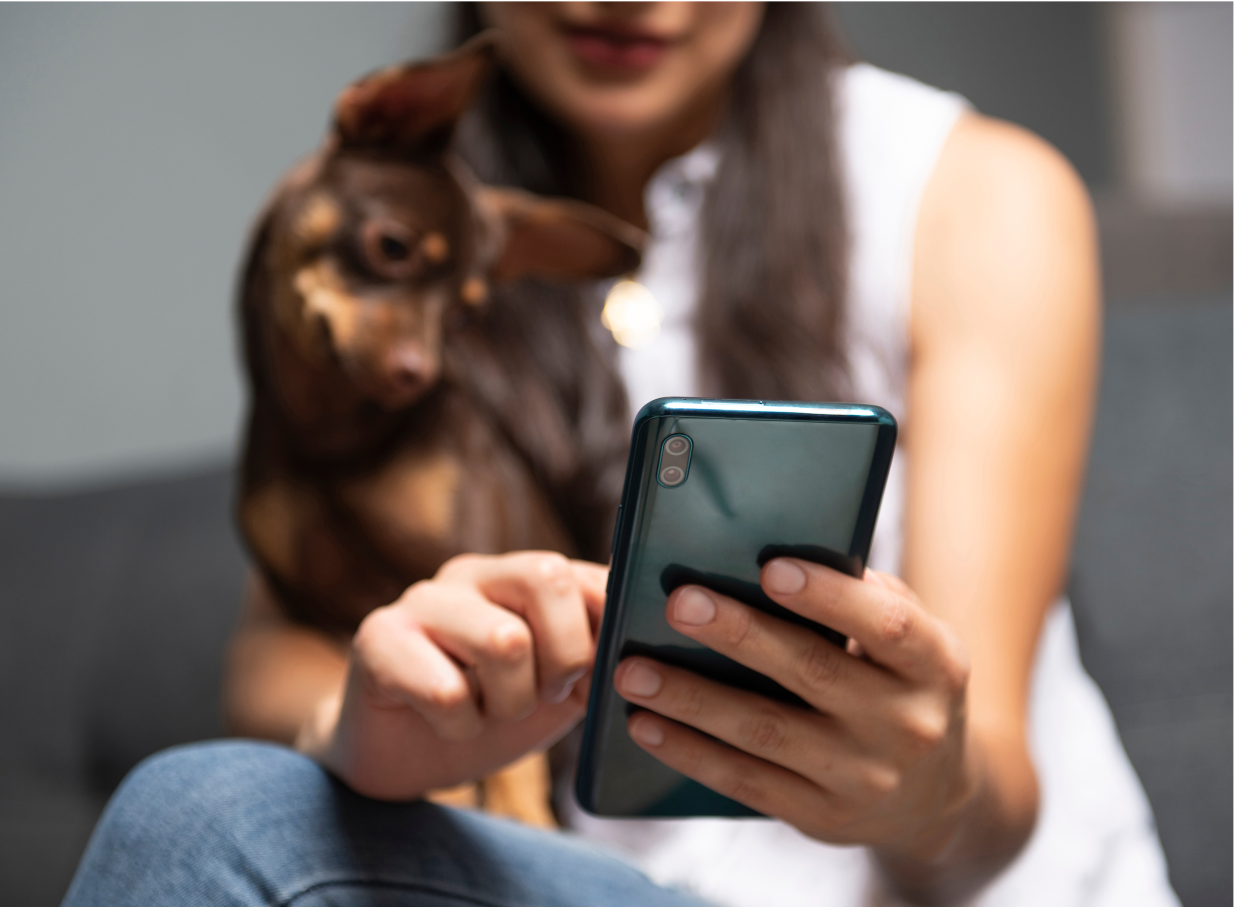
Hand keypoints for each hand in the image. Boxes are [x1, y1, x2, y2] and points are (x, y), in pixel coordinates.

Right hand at [300, 551, 606, 800]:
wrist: (402, 759)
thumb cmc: (489, 714)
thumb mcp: (561, 688)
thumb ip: (600, 654)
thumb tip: (645, 629)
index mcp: (520, 575)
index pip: (585, 570)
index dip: (608, 625)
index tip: (599, 675)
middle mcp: (472, 573)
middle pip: (547, 577)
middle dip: (565, 656)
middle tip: (545, 695)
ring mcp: (421, 600)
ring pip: (504, 639)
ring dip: (511, 702)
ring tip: (490, 714)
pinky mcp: (377, 638)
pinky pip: (446, 690)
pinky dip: (461, 727)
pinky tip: (448, 725)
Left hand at [614, 559, 975, 857]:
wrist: (936, 796)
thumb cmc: (899, 682)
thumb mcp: (908, 639)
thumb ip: (859, 597)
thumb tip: (766, 553)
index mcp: (935, 663)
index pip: (887, 625)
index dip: (830, 596)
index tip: (770, 567)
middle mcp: (907, 724)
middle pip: (813, 673)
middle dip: (739, 636)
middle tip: (678, 603)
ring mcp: (864, 778)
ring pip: (767, 732)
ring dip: (692, 699)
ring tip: (633, 669)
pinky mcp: (822, 817)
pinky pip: (747, 782)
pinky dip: (690, 752)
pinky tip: (645, 723)